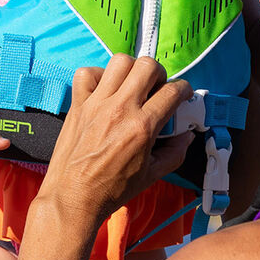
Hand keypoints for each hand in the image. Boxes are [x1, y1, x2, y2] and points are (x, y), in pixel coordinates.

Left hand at [38, 55, 194, 223]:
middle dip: (159, 73)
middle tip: (156, 88)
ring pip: (119, 62)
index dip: (184, 89)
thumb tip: (186, 136)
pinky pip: (87, 73)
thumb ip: (174, 153)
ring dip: (131, 70)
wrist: (73, 198)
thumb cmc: (112, 190)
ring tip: (131, 85)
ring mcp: (97, 103)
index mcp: (142, 126)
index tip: (182, 94)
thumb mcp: (152, 175)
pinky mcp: (77, 104)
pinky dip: (98, 76)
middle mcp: (121, 108)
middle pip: (147, 66)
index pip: (172, 91)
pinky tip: (104, 90)